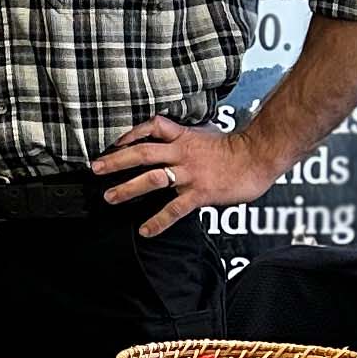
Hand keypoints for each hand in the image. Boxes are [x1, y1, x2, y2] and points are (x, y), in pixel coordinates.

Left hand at [92, 115, 276, 239]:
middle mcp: (183, 154)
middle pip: (143, 153)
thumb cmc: (236, 148)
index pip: (152, 127)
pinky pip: (174, 209)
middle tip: (96, 169)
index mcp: (184, 137)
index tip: (114, 142)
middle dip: (116, 161)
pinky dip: (158, 221)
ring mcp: (190, 173)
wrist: (260, 156)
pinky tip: (146, 230)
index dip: (132, 133)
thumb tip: (170, 141)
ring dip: (128, 189)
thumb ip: (185, 138)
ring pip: (152, 179)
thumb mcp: (206, 134)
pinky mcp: (200, 193)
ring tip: (110, 197)